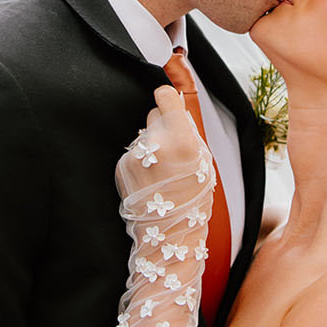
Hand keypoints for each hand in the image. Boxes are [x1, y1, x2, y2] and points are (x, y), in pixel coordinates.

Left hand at [115, 85, 211, 202]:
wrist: (171, 231)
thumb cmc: (194, 197)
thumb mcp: (204, 160)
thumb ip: (189, 131)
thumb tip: (177, 106)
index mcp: (182, 140)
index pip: (165, 96)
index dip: (167, 98)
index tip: (168, 102)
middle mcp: (156, 144)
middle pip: (153, 114)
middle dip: (162, 126)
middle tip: (172, 149)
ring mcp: (135, 155)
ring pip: (144, 135)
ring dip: (152, 146)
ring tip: (162, 171)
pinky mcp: (122, 166)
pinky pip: (133, 152)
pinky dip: (141, 162)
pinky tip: (151, 179)